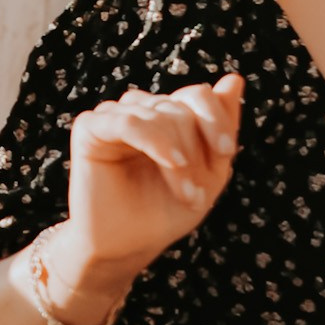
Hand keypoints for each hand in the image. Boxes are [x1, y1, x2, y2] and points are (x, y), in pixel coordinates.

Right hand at [61, 75, 245, 293]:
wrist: (127, 246)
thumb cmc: (165, 211)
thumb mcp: (209, 171)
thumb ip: (222, 126)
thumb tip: (235, 78)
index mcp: (165, 117)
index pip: (196, 94)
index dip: (216, 119)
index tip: (226, 153)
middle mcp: (138, 111)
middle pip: (180, 108)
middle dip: (197, 150)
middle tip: (198, 193)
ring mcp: (112, 117)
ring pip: (158, 113)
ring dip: (180, 154)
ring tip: (186, 193)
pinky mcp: (89, 128)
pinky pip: (127, 120)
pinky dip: (155, 140)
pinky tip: (171, 163)